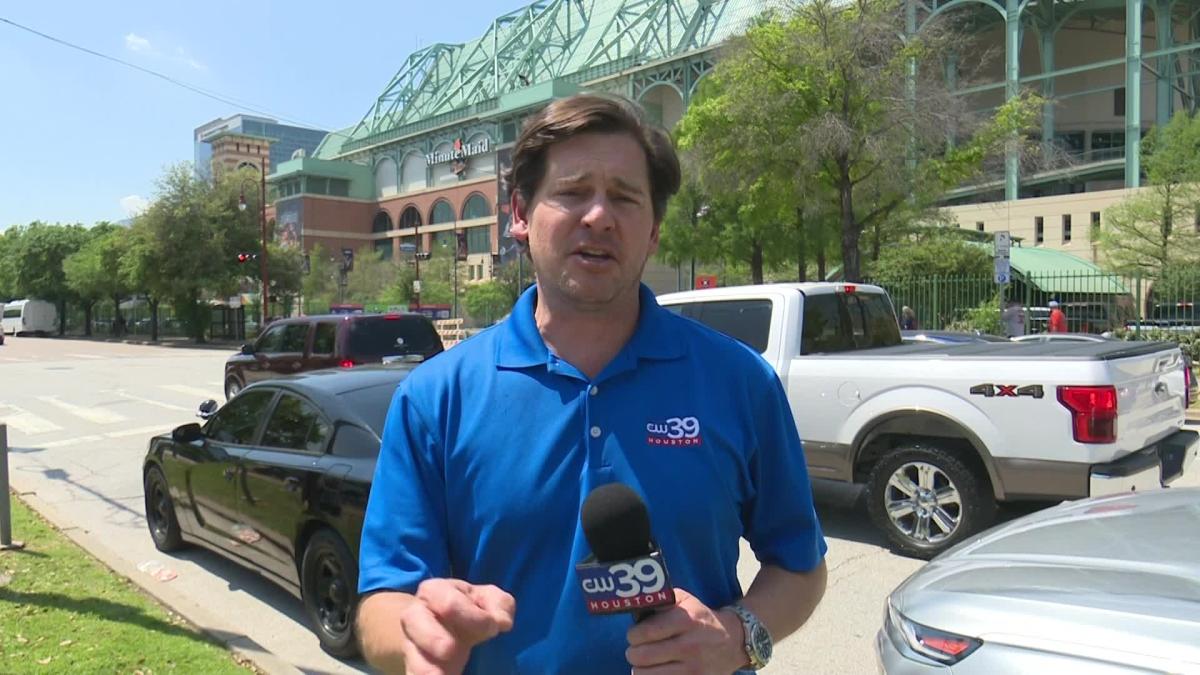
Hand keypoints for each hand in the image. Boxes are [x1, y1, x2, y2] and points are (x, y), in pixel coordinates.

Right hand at [399, 578, 515, 674]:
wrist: (447, 626)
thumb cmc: (469, 608)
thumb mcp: (488, 599)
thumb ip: (499, 604)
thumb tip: (501, 622)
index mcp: (434, 591)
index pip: (449, 602)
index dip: (472, 617)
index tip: (492, 629)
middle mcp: (415, 614)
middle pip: (414, 621)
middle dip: (433, 637)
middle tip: (450, 650)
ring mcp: (411, 641)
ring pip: (411, 652)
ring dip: (424, 667)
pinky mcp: (414, 664)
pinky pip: (413, 671)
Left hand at [625, 588, 745, 674]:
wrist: (733, 641)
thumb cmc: (700, 618)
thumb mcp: (685, 600)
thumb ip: (661, 601)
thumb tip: (635, 608)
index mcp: (685, 621)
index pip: (645, 632)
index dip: (633, 635)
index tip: (635, 635)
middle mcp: (689, 646)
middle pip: (641, 656)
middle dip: (633, 653)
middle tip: (638, 650)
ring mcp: (693, 669)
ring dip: (641, 669)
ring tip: (646, 663)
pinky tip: (659, 670)